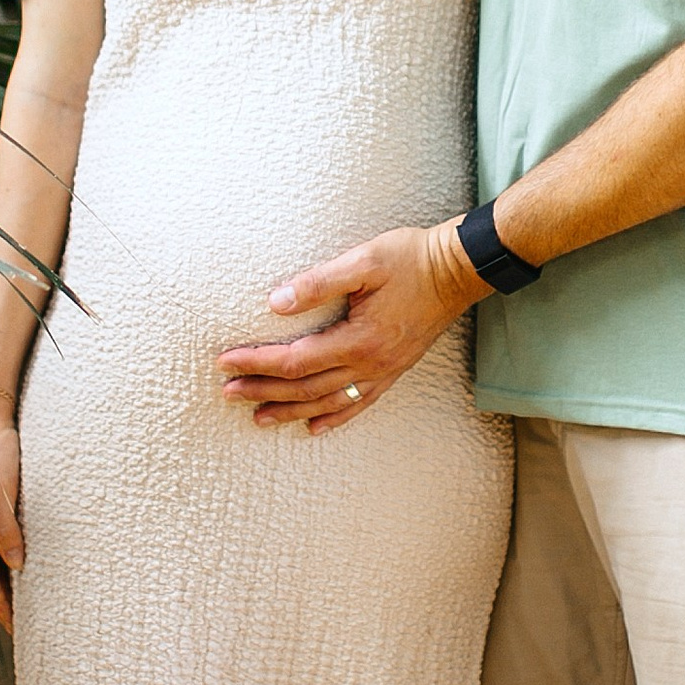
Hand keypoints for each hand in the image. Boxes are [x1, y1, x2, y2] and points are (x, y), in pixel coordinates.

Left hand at [217, 221, 482, 431]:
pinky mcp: (394, 370)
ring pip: (329, 402)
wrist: (457, 270)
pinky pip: (360, 403)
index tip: (226, 362)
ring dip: (291, 411)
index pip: (295, 359)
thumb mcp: (363, 261)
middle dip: (264, 391)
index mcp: (359, 339)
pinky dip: (334, 417)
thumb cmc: (410, 259)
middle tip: (228, 394)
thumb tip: (276, 303)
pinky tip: (314, 426)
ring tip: (259, 417)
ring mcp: (384, 371)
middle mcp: (370, 364)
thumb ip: (318, 283)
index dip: (258, 362)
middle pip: (306, 388)